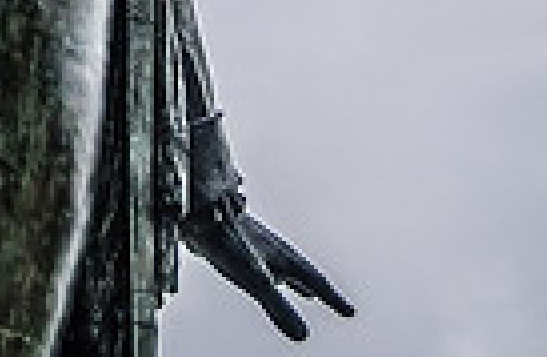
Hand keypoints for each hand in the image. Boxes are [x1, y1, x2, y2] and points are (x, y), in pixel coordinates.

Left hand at [183, 198, 353, 341]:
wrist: (197, 211)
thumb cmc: (226, 238)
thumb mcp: (256, 279)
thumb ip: (278, 307)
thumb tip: (302, 335)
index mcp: (283, 256)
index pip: (315, 280)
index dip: (332, 297)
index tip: (349, 311)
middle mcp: (274, 251)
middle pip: (304, 274)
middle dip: (320, 289)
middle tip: (337, 303)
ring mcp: (258, 249)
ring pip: (285, 270)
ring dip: (298, 283)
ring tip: (308, 294)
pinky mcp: (240, 248)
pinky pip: (266, 267)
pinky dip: (275, 278)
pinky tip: (265, 279)